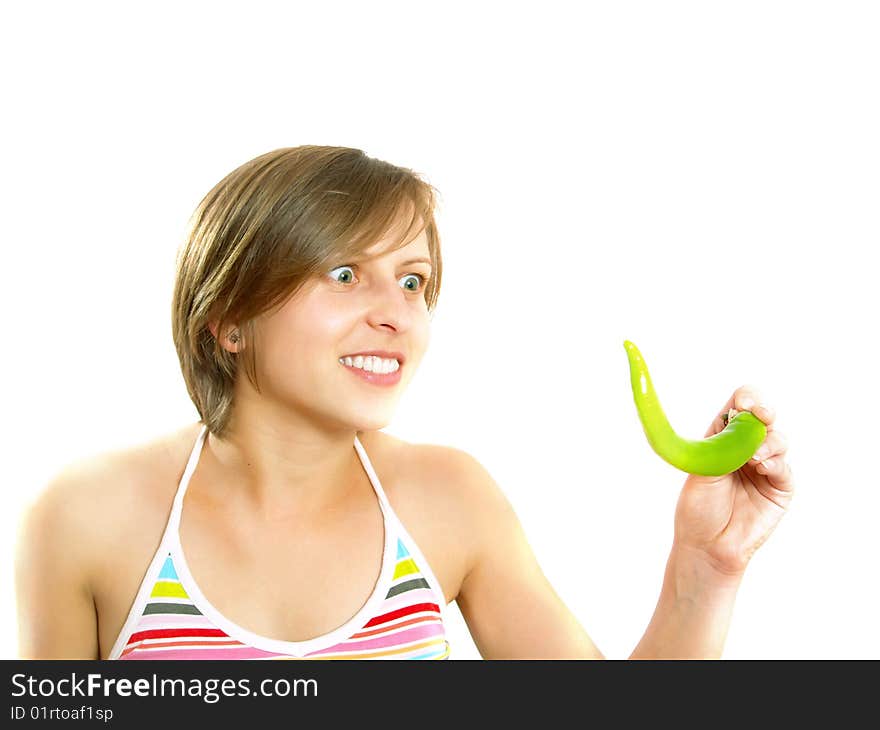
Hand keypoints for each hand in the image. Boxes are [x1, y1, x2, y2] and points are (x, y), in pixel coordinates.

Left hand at [672, 385, 794, 576]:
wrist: (706, 544)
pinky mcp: (780, 488)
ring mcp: (766, 467)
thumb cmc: (698, 507)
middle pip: (765, 418)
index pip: (740, 405)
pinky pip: (785, 468)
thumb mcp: (703, 468)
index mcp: (724, 436)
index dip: (746, 398)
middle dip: (764, 412)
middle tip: (760, 415)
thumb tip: (741, 417)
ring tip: (753, 456)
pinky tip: (762, 467)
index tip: (745, 402)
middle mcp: (747, 447)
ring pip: (778, 440)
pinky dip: (775, 463)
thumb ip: (723, 443)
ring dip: (768, 442)